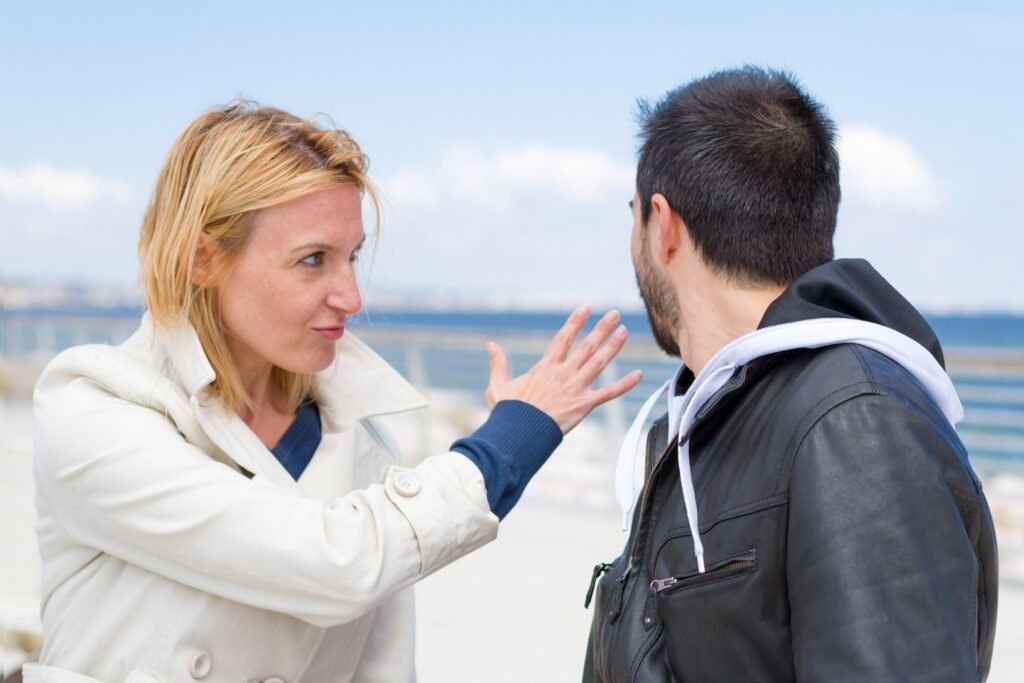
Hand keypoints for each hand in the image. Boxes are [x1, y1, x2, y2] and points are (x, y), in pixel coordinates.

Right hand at [484, 305, 642, 433]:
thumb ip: (498, 364)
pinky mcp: (584, 405)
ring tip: (624, 331)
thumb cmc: (508, 413)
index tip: (586, 308)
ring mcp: (575, 388)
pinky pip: (608, 393)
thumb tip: (490, 344)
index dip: (575, 321)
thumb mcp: (498, 386)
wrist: (520, 435)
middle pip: (587, 346)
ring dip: (613, 346)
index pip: (564, 338)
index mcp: (545, 367)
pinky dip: (624, 384)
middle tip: (614, 314)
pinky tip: (638, 374)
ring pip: (599, 363)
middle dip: (601, 328)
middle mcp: (563, 373)